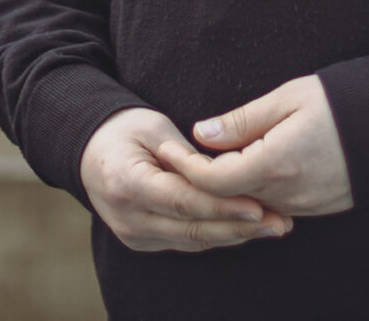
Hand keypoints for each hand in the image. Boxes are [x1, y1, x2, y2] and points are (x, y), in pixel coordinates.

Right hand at [80, 106, 292, 252]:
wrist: (89, 151)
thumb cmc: (124, 129)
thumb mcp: (153, 126)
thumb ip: (186, 153)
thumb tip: (224, 172)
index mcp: (127, 183)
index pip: (183, 201)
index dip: (223, 206)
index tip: (258, 206)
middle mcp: (129, 217)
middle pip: (193, 229)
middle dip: (240, 227)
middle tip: (279, 222)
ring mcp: (134, 235)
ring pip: (193, 241)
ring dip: (235, 235)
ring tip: (274, 226)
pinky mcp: (142, 242)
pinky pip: (186, 242)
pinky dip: (217, 236)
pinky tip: (247, 228)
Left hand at [166, 74, 354, 217]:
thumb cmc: (341, 102)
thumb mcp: (287, 98)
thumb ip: (241, 121)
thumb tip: (201, 134)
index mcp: (276, 163)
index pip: (213, 180)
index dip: (185, 167)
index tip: (167, 148)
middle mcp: (289, 193)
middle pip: (227, 198)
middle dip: (199, 180)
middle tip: (177, 156)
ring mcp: (306, 205)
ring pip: (249, 205)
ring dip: (226, 189)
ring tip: (206, 162)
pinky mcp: (319, 208)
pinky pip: (274, 207)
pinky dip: (253, 194)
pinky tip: (245, 173)